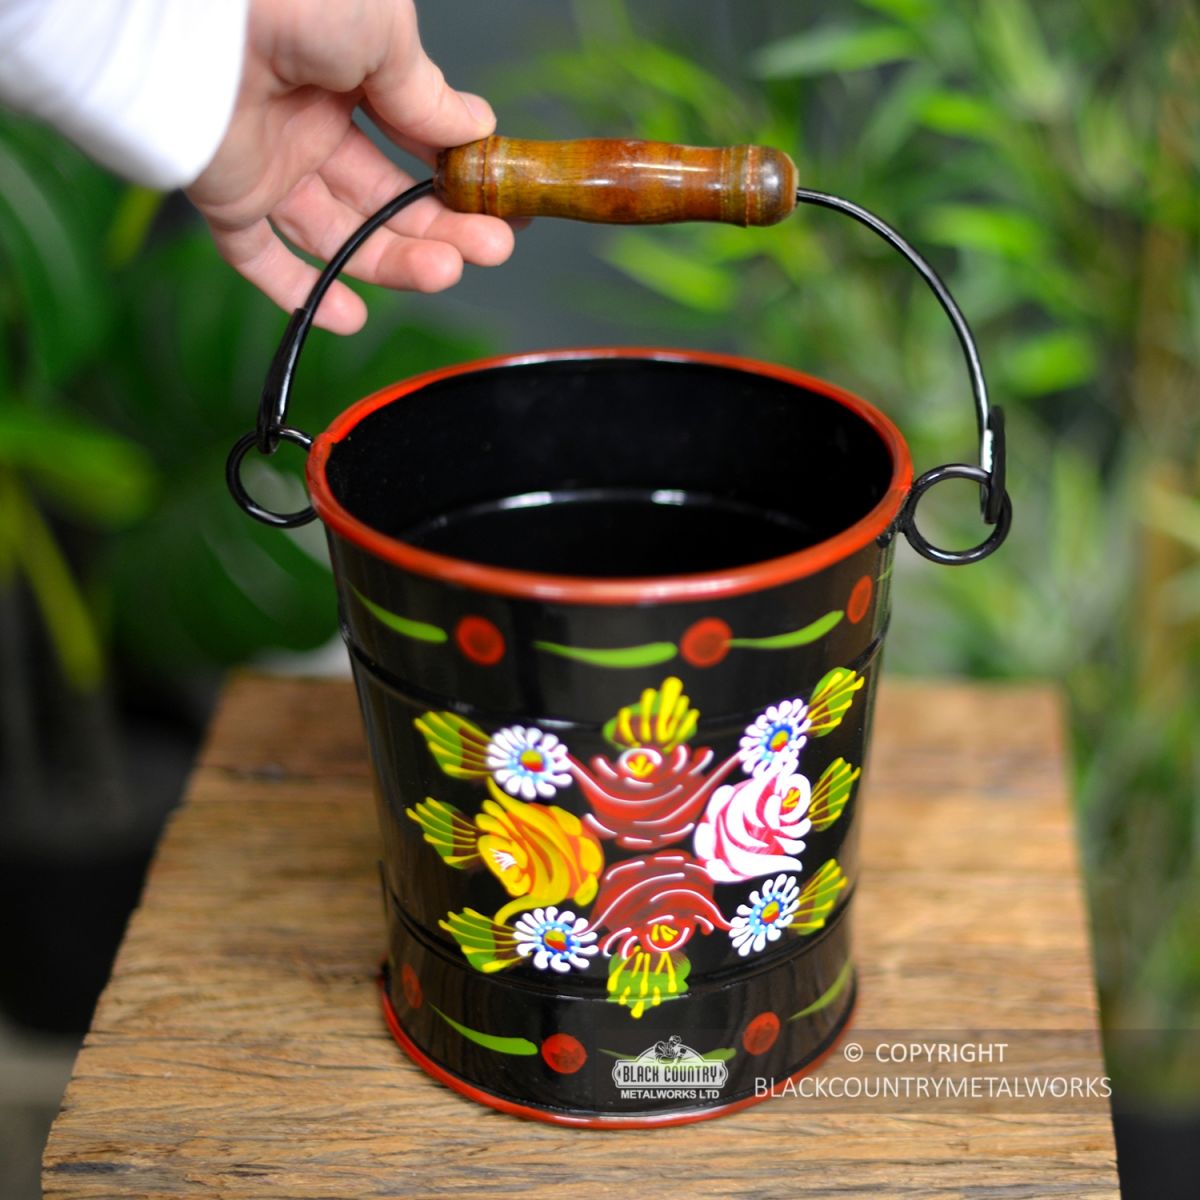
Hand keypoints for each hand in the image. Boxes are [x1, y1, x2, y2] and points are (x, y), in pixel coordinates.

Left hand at [185, 0, 514, 332]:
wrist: (190, 12)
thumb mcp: (383, 32)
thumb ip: (426, 92)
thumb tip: (473, 126)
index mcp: (346, 71)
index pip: (411, 139)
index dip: (457, 177)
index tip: (500, 206)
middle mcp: (307, 120)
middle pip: (382, 197)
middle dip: (440, 228)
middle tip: (488, 249)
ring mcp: (268, 162)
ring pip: (339, 232)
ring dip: (394, 261)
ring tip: (444, 272)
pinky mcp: (226, 195)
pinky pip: (261, 257)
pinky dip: (302, 292)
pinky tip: (349, 317)